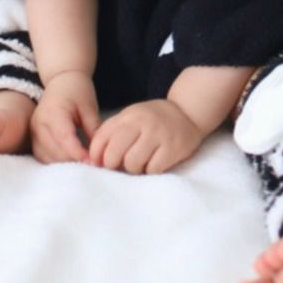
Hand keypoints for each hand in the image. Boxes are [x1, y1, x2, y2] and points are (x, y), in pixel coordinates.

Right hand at [30, 70, 100, 163]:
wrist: (61, 80)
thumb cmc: (78, 91)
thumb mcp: (89, 107)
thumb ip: (93, 130)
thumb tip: (99, 154)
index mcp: (54, 112)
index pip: (64, 139)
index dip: (78, 153)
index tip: (92, 162)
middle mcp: (39, 123)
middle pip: (54, 151)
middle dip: (73, 161)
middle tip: (91, 166)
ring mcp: (33, 131)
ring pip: (47, 157)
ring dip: (64, 164)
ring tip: (82, 165)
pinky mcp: (33, 137)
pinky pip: (43, 156)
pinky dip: (56, 162)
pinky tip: (70, 162)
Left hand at [88, 99, 205, 174]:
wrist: (188, 112)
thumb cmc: (153, 120)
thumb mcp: (132, 118)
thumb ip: (114, 133)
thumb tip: (94, 160)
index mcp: (128, 116)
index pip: (101, 139)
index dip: (96, 156)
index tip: (101, 163)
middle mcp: (141, 123)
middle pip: (114, 154)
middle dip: (114, 165)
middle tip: (121, 165)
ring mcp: (157, 135)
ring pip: (132, 164)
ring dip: (134, 169)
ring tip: (141, 162)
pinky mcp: (171, 148)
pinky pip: (152, 169)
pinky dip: (151, 170)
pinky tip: (155, 161)